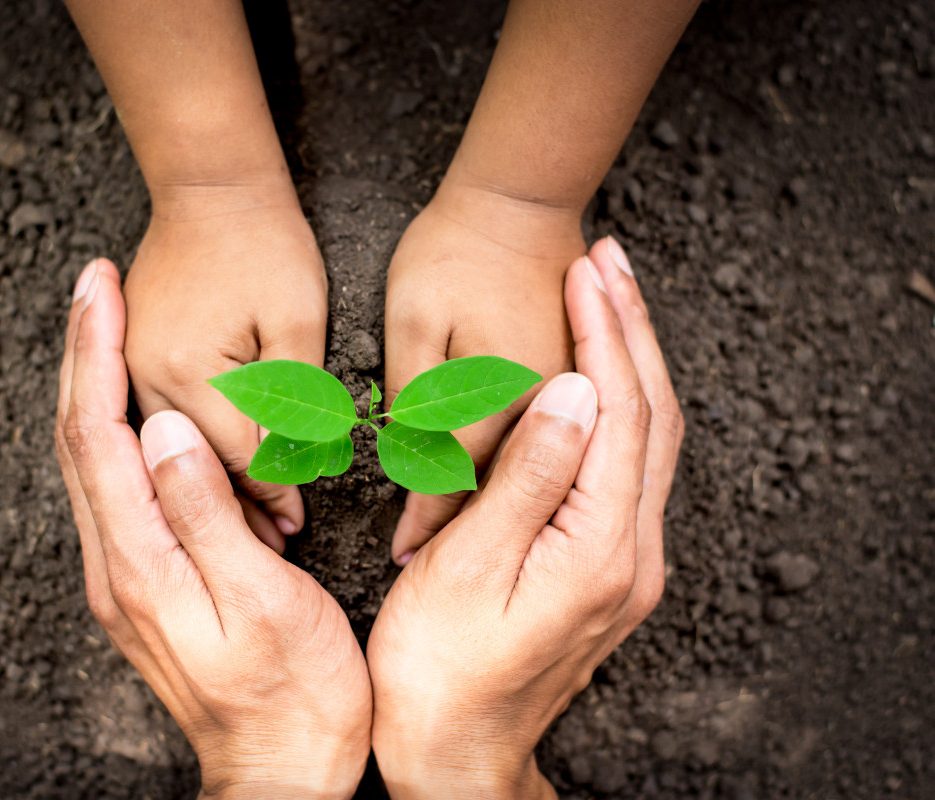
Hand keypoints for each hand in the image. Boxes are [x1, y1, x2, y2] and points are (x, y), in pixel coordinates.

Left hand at [55, 260, 370, 798]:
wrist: (283, 771)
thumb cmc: (295, 694)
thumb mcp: (262, 602)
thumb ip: (206, 514)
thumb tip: (161, 429)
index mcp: (140, 563)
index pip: (98, 435)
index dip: (96, 353)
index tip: (100, 289)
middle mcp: (115, 566)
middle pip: (77, 439)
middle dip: (82, 352)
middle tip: (93, 284)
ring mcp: (124, 577)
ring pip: (88, 461)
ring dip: (92, 385)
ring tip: (104, 324)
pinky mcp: (144, 583)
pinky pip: (111, 488)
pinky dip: (111, 429)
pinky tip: (131, 406)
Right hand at [124, 182, 327, 550]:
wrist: (212, 187)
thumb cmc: (266, 246)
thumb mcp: (298, 322)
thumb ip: (295, 402)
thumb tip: (293, 476)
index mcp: (189, 369)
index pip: (237, 460)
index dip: (273, 495)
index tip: (298, 526)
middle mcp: (146, 376)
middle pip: (195, 467)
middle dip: (236, 508)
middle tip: (274, 543)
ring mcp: (130, 369)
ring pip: (171, 454)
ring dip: (207, 487)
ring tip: (248, 525)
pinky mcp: (131, 362)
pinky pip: (156, 428)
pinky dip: (186, 457)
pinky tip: (212, 479)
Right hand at [369, 240, 683, 798]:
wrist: (455, 751)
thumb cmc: (438, 669)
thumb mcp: (469, 569)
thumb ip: (527, 477)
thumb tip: (574, 391)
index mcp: (600, 549)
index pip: (619, 414)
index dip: (604, 334)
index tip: (585, 270)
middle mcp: (631, 553)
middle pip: (651, 417)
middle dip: (631, 330)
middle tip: (608, 259)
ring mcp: (624, 562)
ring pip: (645, 439)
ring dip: (628, 362)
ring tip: (605, 297)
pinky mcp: (604, 566)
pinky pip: (626, 466)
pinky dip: (614, 406)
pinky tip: (591, 378)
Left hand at [384, 181, 585, 562]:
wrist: (520, 197)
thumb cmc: (456, 252)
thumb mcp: (414, 320)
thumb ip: (418, 398)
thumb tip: (415, 464)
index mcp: (499, 400)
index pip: (455, 485)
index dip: (424, 522)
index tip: (398, 557)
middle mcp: (545, 410)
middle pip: (504, 492)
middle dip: (465, 530)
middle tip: (425, 566)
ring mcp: (568, 396)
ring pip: (537, 476)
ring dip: (501, 508)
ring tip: (463, 545)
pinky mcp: (576, 383)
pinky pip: (559, 447)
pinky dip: (528, 474)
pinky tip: (510, 492)